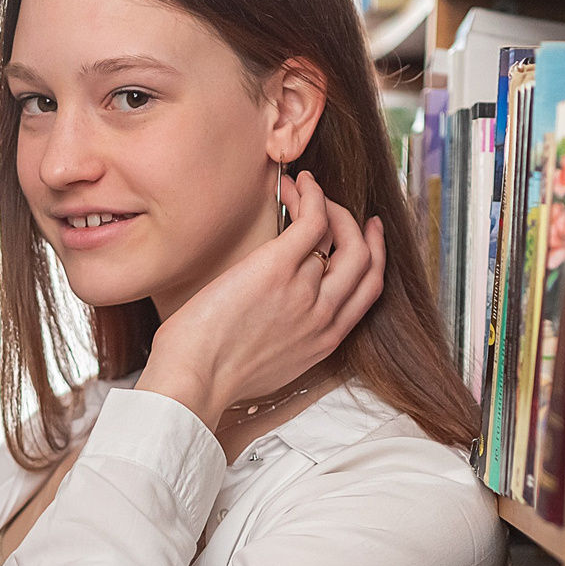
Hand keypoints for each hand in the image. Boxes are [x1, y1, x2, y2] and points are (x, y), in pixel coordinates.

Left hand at [137, 170, 385, 430]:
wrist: (192, 381)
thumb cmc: (210, 376)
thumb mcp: (268, 366)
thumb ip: (287, 338)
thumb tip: (277, 313)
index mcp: (323, 341)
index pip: (367, 291)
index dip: (373, 255)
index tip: (367, 234)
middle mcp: (323, 316)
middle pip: (363, 258)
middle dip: (354, 224)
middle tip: (333, 205)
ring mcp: (305, 291)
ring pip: (336, 234)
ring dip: (320, 202)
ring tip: (297, 189)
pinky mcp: (278, 268)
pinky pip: (314, 220)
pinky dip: (312, 196)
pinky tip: (297, 184)